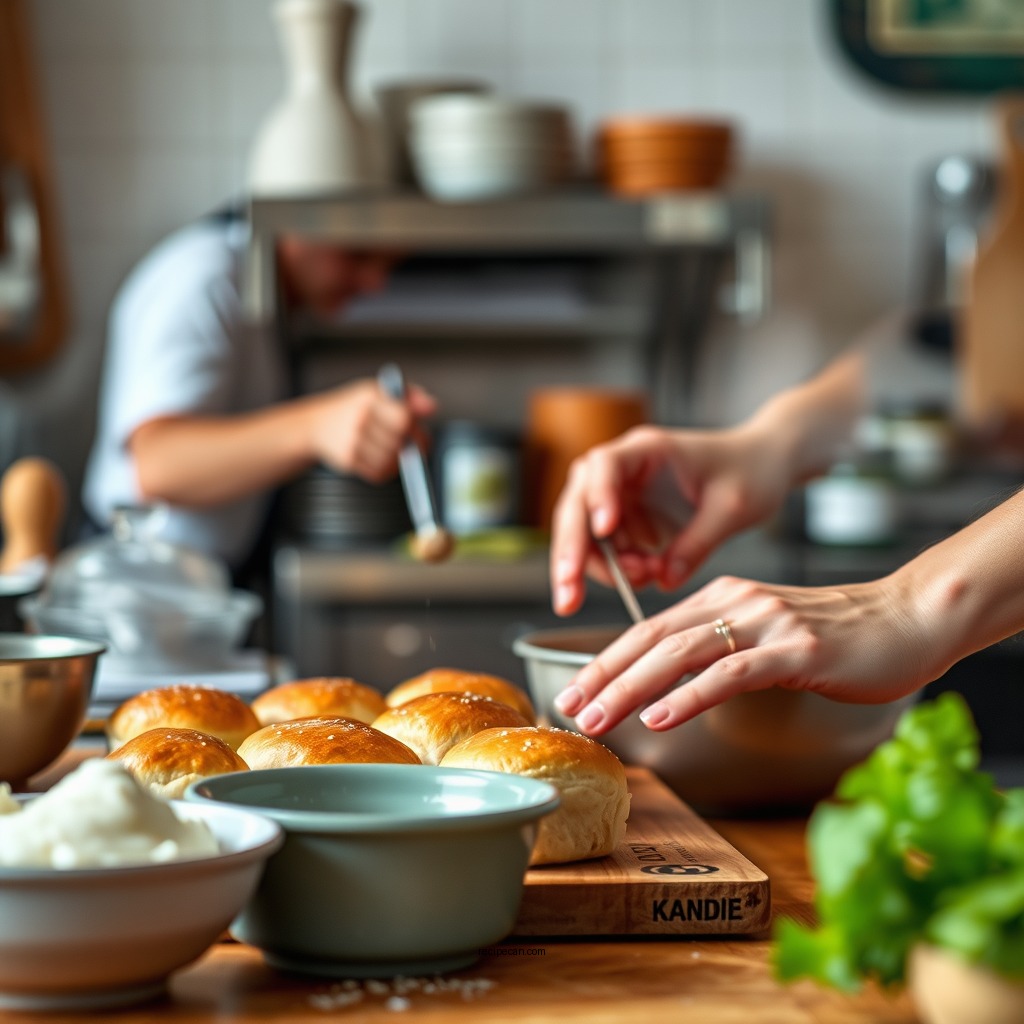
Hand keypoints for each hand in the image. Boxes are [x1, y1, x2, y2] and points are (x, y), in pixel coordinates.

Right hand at [306, 378, 435, 480]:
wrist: (315, 425)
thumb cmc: (352, 407)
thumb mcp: (377, 391)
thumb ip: (409, 396)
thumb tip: (432, 407)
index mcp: (370, 397)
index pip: (404, 418)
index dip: (418, 430)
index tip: (422, 436)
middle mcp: (360, 418)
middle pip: (399, 441)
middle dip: (411, 447)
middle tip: (411, 447)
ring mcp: (352, 440)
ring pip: (391, 459)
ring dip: (399, 460)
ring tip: (395, 453)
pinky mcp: (348, 459)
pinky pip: (378, 473)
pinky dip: (386, 471)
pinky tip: (383, 461)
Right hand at [550, 424, 793, 615]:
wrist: (762, 465)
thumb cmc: (751, 472)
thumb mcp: (732, 508)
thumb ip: (697, 543)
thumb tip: (664, 580)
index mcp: (647, 449)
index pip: (604, 466)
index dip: (598, 497)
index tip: (604, 530)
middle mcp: (623, 469)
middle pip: (577, 505)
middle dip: (571, 553)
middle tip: (569, 597)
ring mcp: (620, 494)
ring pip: (584, 533)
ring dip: (601, 567)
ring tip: (644, 579)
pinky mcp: (626, 518)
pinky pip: (606, 549)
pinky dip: (619, 570)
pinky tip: (648, 575)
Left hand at [553, 573, 940, 735]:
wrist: (906, 619)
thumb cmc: (835, 635)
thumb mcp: (763, 632)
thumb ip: (719, 646)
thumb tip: (668, 681)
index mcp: (720, 597)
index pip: (646, 629)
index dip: (604, 661)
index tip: (574, 692)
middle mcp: (735, 602)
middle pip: (651, 640)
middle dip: (603, 676)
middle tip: (569, 710)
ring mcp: (765, 623)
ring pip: (680, 653)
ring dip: (631, 688)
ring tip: (598, 718)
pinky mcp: (797, 650)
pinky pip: (731, 673)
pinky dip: (689, 696)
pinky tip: (659, 717)